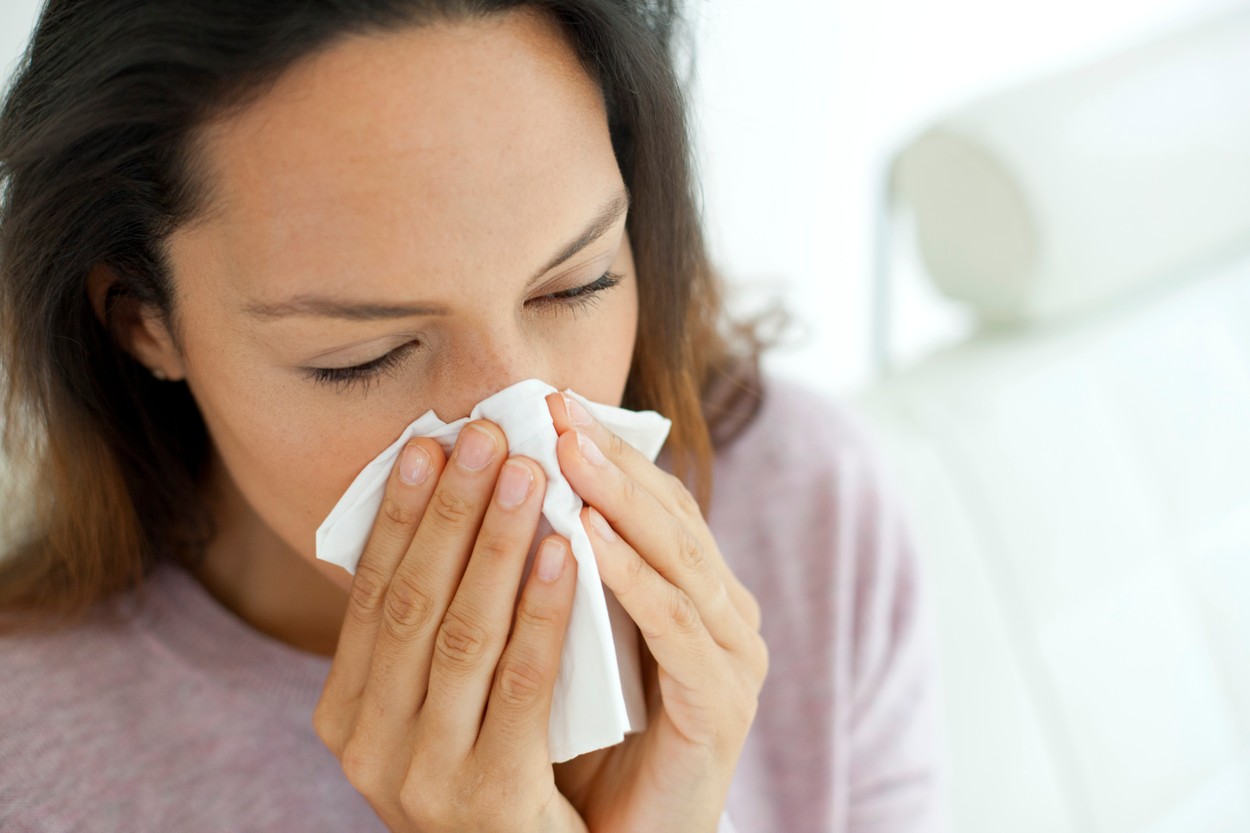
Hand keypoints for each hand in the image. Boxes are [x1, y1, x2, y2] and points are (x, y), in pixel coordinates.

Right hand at [312, 421, 586, 832]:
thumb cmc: (489, 769)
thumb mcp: (437, 703)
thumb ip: (430, 629)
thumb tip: (443, 507)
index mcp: (347, 712)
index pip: (372, 592)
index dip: (401, 514)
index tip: (429, 442)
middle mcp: (369, 744)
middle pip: (412, 601)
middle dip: (450, 510)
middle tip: (484, 435)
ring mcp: (423, 775)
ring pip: (462, 634)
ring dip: (496, 544)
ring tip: (529, 473)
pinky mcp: (489, 796)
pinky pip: (520, 684)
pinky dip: (543, 611)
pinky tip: (566, 551)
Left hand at [545, 393, 768, 832]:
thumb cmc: (582, 740)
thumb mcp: (563, 640)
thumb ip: (550, 576)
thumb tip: (486, 495)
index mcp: (689, 590)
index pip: (649, 503)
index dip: (603, 450)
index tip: (546, 403)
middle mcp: (722, 612)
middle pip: (667, 517)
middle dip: (608, 458)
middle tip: (555, 409)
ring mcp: (730, 656)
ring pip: (677, 560)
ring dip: (618, 502)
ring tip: (567, 455)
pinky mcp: (722, 704)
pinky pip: (675, 630)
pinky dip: (633, 580)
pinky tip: (586, 541)